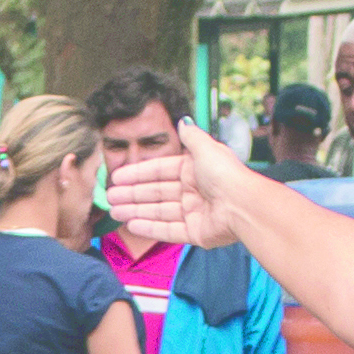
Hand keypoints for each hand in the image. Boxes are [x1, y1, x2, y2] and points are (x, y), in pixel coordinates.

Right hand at [100, 122, 253, 251]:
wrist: (243, 205)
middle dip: (132, 195)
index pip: (159, 171)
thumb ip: (191, 136)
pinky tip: (132, 225)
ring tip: (114, 212)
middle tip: (110, 197)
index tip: (117, 177)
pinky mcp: (195, 233)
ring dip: (136, 211)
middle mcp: (192, 191)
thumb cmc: (226, 175)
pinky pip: (168, 230)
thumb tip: (183, 120)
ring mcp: (193, 213)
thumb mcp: (206, 148)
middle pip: (156, 193)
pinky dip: (150, 228)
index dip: (138, 174)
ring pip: (158, 212)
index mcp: (194, 170)